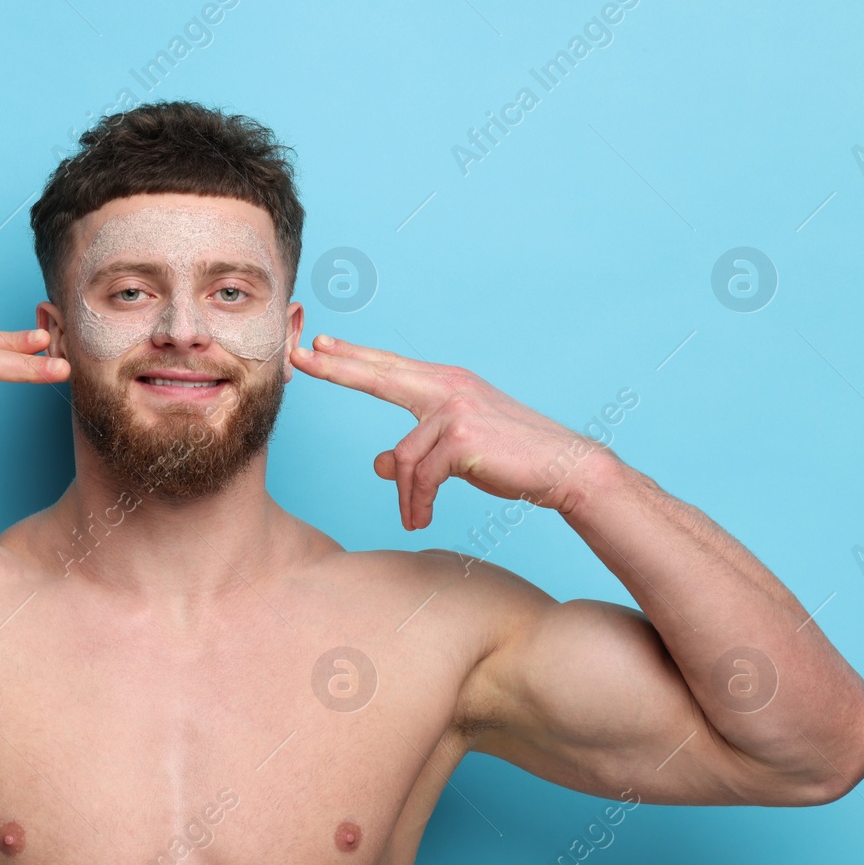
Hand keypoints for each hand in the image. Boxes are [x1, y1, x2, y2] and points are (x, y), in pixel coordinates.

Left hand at [290, 334, 613, 529]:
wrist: (563, 468)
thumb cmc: (511, 459)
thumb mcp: (456, 451)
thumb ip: (417, 447)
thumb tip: (377, 463)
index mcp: (446, 384)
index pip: (389, 367)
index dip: (352, 357)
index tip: (319, 345)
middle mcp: (447, 387)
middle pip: (380, 376)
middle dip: (337, 367)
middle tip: (300, 356)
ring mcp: (454, 409)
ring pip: (401, 459)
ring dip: (406, 496)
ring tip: (414, 518)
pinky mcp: (459, 438)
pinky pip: (419, 478)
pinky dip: (417, 503)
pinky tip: (421, 519)